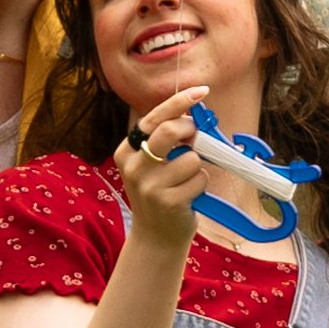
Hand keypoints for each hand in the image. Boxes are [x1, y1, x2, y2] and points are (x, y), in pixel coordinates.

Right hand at [111, 86, 208, 246]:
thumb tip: (194, 117)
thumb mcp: (153, 165)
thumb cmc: (160, 193)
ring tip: (187, 181)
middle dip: (191, 129)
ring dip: (197, 167)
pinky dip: (201, 184)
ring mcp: (149, 185)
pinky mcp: (168, 202)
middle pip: (170, 131)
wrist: (155, 237)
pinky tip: (189, 196)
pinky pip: (199, 179)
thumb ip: (167, 141)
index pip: (153, 117)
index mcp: (127, 151)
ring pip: (191, 157)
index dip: (179, 101)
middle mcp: (134, 166)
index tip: (201, 91)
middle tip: (196, 137)